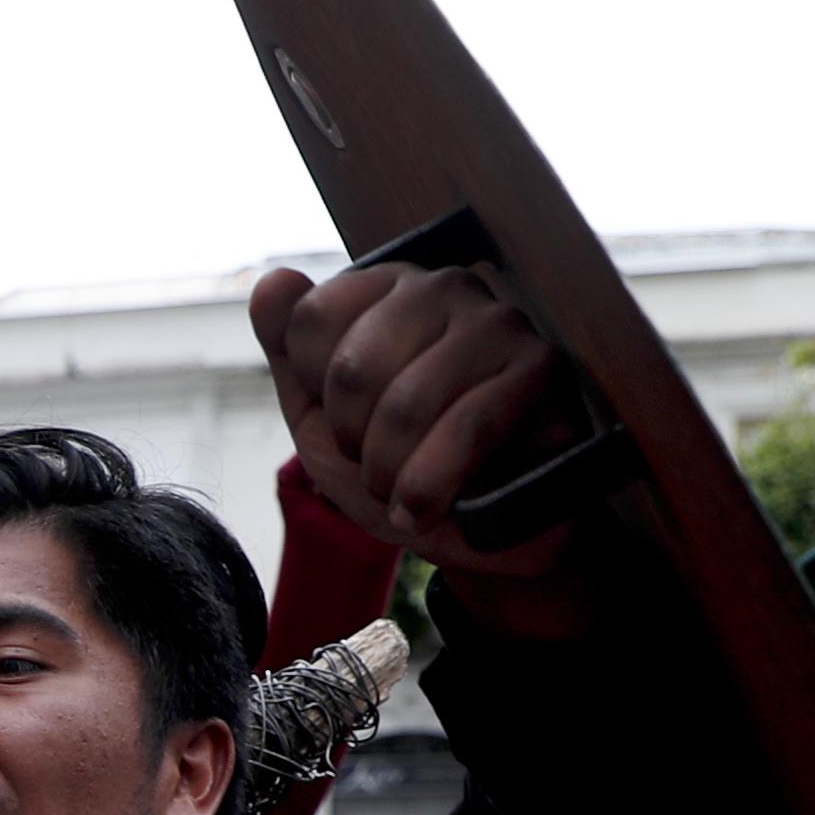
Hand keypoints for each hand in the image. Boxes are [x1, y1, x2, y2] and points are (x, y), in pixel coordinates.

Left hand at [247, 260, 585, 581]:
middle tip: (378, 462)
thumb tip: (272, 281)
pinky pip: (465, 430)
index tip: (347, 419)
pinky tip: (424, 509)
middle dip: (353, 440)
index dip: (315, 393)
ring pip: (406, 403)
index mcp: (388, 288)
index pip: (312, 319)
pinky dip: (429, 487)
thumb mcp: (321, 415)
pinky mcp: (542, 370)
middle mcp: (446, 288)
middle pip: (353, 367)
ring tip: (403, 487)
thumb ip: (290, 349)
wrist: (469, 533)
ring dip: (389, 472)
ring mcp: (498, 323)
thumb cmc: (398, 463)